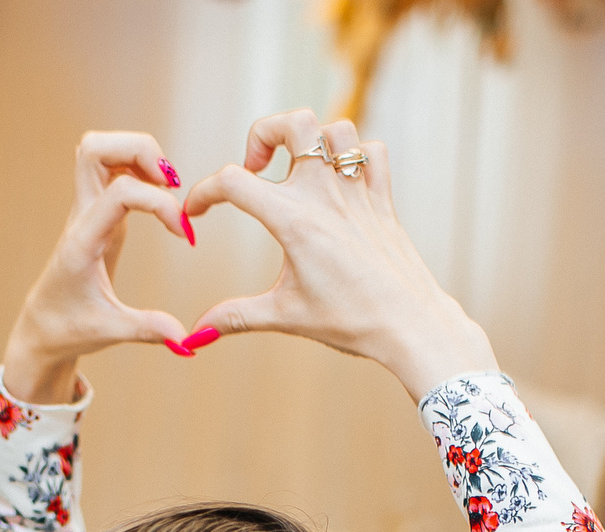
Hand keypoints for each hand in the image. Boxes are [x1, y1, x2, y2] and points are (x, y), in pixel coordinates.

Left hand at [1, 131, 195, 402]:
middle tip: (171, 183)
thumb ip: (148, 329)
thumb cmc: (69, 328)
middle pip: (95, 147)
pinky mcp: (97, 211)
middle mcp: (81, 216)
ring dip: (138, 153)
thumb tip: (186, 341)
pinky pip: (112, 167)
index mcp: (82, 241)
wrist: (41, 328)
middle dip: (141, 150)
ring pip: (100, 148)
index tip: (185, 236)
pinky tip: (160, 195)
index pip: (121, 193)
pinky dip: (139, 166)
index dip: (160, 204)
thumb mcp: (110, 331)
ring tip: (167, 185)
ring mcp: (87, 209)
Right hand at [183, 111, 492, 398]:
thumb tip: (194, 335)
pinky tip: (340, 181)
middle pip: (295, 123)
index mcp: (295, 220)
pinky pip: (372, 154)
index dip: (203, 193)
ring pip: (337, 130)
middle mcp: (326, 195)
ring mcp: (358, 193)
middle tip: (258, 166)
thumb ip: (234, 317)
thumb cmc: (350, 321)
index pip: (234, 182)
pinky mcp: (382, 200)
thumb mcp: (285, 316)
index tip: (197, 213)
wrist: (410, 325)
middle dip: (266, 132)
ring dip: (312, 141)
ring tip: (297, 169)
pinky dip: (354, 157)